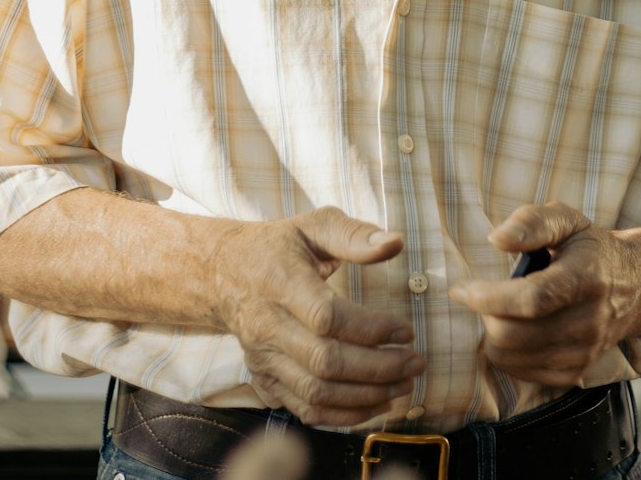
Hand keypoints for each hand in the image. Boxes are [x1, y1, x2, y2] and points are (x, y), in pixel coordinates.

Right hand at [213, 206, 424, 425]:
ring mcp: (263, 358)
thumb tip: (396, 242)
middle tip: (415, 363)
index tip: (406, 330)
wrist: (225, 273)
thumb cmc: (279, 247)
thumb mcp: (314, 225)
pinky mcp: (264, 379)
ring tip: (403, 385)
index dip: (371, 329)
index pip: (327, 317)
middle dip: (378, 369)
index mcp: (281, 282)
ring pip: (316, 392)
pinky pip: (305, 409)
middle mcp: (268, 325)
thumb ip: (353, 234)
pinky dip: (343, 415)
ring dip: (366, 396)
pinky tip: (375, 402)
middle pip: (325, 362)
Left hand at [449, 202, 634, 387]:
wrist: (635, 287)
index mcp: (586, 278)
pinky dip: (506, 353)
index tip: (461, 288)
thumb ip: (532, 222)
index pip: (532, 299)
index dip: (490, 297)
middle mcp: (588, 321)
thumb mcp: (567, 219)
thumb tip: (496, 239)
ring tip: (497, 309)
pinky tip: (513, 329)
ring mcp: (583, 352)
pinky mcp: (575, 373)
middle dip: (485, 315)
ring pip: (514, 357)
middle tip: (479, 295)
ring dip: (492, 334)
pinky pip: (522, 373)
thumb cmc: (590, 249)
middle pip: (516, 335)